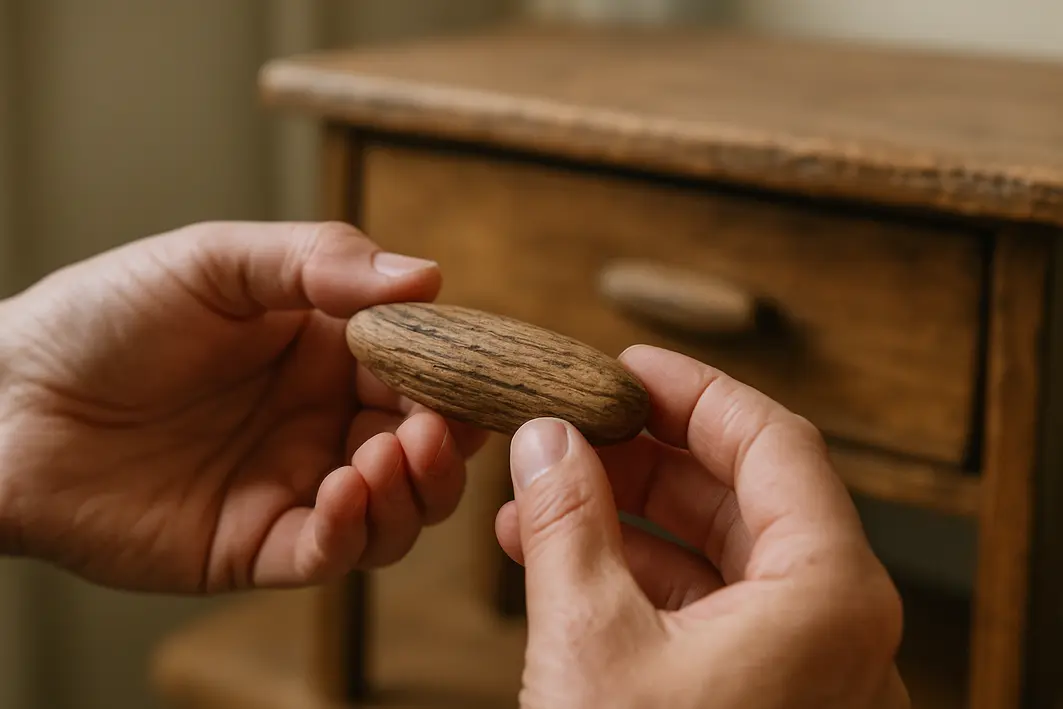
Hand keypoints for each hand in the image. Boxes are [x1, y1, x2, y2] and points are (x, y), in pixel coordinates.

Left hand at [0, 221, 485, 592]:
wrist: (4, 401)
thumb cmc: (106, 316)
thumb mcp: (215, 262)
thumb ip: (320, 263)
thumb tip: (429, 277)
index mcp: (327, 350)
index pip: (423, 370)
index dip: (457, 377)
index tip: (475, 375)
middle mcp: (323, 421)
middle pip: (428, 451)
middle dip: (447, 445)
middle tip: (435, 428)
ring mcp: (295, 485)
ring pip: (397, 512)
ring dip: (413, 491)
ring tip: (387, 455)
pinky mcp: (256, 545)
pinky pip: (329, 554)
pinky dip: (353, 531)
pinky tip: (341, 491)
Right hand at [496, 346, 908, 708]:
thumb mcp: (589, 642)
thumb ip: (568, 524)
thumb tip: (545, 438)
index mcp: (829, 595)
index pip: (771, 443)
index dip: (694, 390)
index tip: (627, 364)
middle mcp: (832, 626)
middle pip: (741, 495)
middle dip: (644, 456)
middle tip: (572, 427)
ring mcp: (799, 669)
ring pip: (716, 555)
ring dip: (626, 517)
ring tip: (541, 495)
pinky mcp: (757, 702)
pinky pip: (703, 611)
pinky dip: (633, 577)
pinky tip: (559, 559)